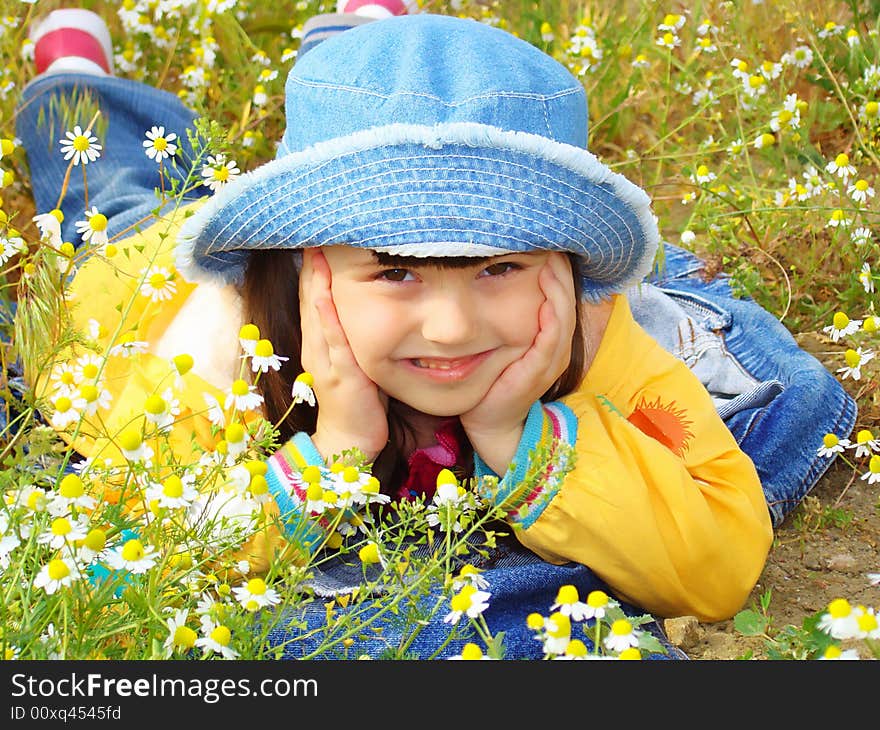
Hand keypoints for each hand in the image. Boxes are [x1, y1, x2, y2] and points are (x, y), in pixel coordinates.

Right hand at [299, 249, 388, 461]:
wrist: (350, 439)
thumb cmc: (360, 398)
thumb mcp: (359, 356)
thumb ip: (359, 331)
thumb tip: (376, 300)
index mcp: (321, 340)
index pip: (315, 295)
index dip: (314, 266)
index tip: (318, 236)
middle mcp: (316, 346)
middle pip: (309, 297)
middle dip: (310, 264)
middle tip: (312, 230)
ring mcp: (324, 360)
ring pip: (316, 314)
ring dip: (314, 282)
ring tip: (314, 251)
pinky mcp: (339, 375)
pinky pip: (331, 342)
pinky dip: (326, 317)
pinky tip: (325, 296)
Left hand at [459, 254, 576, 473]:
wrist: (490, 419)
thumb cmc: (493, 377)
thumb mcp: (503, 340)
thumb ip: (505, 314)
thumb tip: (488, 275)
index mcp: (550, 337)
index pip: (560, 295)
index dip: (557, 270)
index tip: (546, 243)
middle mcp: (557, 346)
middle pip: (567, 300)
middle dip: (561, 272)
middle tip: (552, 243)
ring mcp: (551, 359)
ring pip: (562, 315)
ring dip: (558, 289)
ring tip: (551, 262)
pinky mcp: (539, 370)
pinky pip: (551, 339)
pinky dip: (551, 318)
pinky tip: (545, 300)